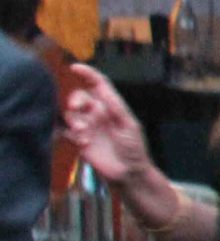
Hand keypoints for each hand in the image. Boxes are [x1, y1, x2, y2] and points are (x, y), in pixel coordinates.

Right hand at [59, 65, 152, 184]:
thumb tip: (102, 88)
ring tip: (84, 132)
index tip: (75, 68)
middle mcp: (97, 114)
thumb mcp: (129, 125)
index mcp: (112, 106)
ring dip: (74, 120)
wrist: (129, 173)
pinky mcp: (79, 141)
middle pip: (79, 97)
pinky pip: (65, 131)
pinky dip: (70, 134)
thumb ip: (116, 107)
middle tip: (77, 108)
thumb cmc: (134, 148)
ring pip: (70, 114)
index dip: (87, 74)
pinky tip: (83, 142)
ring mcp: (87, 127)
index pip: (98, 85)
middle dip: (75, 99)